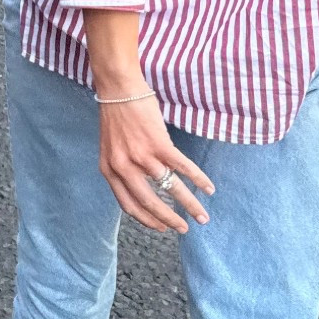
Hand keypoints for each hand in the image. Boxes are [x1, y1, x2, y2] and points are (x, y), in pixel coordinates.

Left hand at [97, 93, 213, 233]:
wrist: (118, 88)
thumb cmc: (116, 116)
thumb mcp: (111, 148)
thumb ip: (124, 168)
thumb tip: (149, 184)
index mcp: (109, 170)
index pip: (128, 205)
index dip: (147, 220)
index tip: (161, 228)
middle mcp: (123, 167)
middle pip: (149, 203)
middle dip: (169, 220)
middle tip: (184, 229)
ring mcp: (142, 156)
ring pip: (170, 189)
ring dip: (189, 205)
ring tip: (202, 216)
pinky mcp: (159, 144)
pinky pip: (183, 168)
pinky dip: (198, 180)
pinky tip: (209, 188)